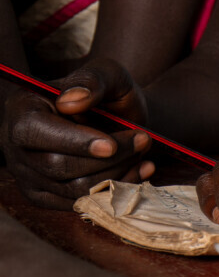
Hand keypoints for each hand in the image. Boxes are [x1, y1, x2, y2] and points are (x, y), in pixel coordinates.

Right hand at [1, 58, 151, 208]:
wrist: (120, 118)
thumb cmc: (109, 92)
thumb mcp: (108, 74)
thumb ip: (92, 81)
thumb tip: (71, 101)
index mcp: (23, 108)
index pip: (37, 132)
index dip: (75, 142)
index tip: (111, 145)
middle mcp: (17, 145)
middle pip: (57, 166)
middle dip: (108, 158)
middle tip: (143, 140)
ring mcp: (28, 174)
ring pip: (72, 190)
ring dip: (116, 174)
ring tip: (142, 153)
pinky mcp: (46, 196)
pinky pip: (79, 203)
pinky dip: (115, 190)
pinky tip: (139, 170)